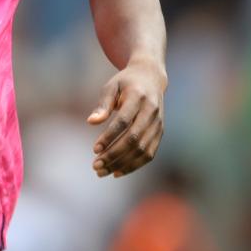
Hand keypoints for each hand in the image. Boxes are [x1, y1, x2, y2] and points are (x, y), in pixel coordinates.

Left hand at [88, 58, 165, 177]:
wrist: (151, 78)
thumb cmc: (125, 82)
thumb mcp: (111, 86)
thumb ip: (102, 104)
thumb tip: (91, 122)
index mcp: (139, 98)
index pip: (124, 122)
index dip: (109, 137)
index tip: (95, 149)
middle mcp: (152, 112)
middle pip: (134, 139)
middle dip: (114, 155)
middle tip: (95, 166)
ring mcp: (158, 124)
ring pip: (142, 150)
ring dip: (123, 163)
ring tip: (102, 171)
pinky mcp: (160, 133)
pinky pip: (149, 153)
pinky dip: (134, 165)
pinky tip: (118, 172)